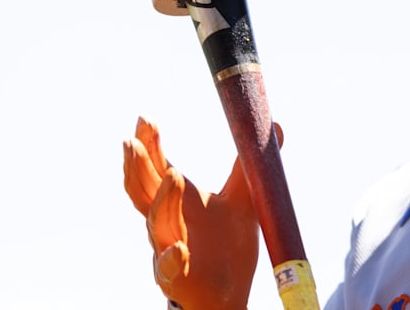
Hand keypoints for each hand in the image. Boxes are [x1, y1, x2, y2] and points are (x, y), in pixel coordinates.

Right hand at [123, 117, 282, 308]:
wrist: (230, 291)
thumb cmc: (227, 245)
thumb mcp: (243, 199)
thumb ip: (250, 166)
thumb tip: (276, 126)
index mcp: (180, 202)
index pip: (157, 169)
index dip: (149, 146)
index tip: (145, 118)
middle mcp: (166, 223)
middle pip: (142, 192)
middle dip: (138, 166)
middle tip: (133, 140)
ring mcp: (168, 249)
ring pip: (157, 224)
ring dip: (163, 200)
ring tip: (175, 174)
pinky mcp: (177, 278)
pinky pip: (169, 269)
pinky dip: (172, 258)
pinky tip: (180, 250)